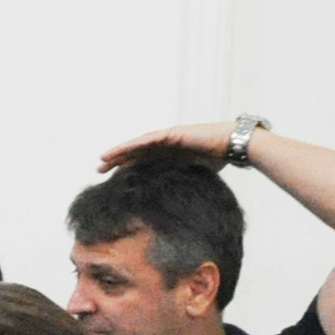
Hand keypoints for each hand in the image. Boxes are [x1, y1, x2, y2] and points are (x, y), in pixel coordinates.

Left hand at [101, 121, 240, 170]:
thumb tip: (170, 200)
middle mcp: (167, 145)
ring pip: (138, 145)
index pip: (144, 162)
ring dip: (120, 152)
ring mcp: (168, 138)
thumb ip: (181, 179)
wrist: (234, 145)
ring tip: (102, 161)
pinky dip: (132, 145)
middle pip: (137, 153)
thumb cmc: (219, 158)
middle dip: (118, 161)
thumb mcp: (195, 173)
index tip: (111, 179)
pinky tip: (119, 151)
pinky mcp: (172, 134)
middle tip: (99, 171)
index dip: (127, 169)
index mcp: (170, 154)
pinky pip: (148, 140)